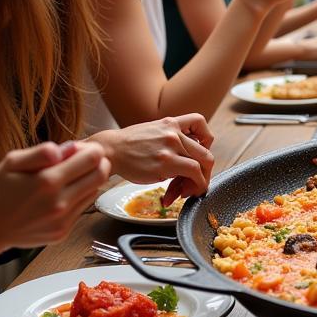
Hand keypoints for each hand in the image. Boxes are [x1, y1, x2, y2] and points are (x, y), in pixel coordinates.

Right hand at [0, 141, 109, 251]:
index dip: (92, 150)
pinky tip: (62, 194)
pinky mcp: (63, 231)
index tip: (83, 150)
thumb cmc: (0, 189)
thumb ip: (43, 152)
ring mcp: (62, 220)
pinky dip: (78, 197)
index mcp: (47, 181)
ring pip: (95, 191)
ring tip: (70, 177)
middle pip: (101, 175)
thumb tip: (71, 147)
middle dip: (98, 163)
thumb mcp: (13, 162)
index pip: (92, 159)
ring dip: (89, 181)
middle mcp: (58, 203)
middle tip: (84, 161)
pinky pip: (83, 207)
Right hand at [98, 114, 213, 203]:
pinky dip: (194, 185)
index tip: (200, 153)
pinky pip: (192, 173)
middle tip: (198, 182)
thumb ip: (172, 139)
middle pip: (205, 152)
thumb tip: (190, 160)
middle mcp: (173, 133)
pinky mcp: (166, 163)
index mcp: (170, 123)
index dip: (206, 140)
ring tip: (189, 191)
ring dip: (201, 181)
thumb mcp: (153, 132)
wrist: (109, 151)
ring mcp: (170, 147)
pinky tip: (181, 193)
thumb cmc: (129, 146)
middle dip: (206, 171)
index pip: (200, 122)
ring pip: (203, 163)